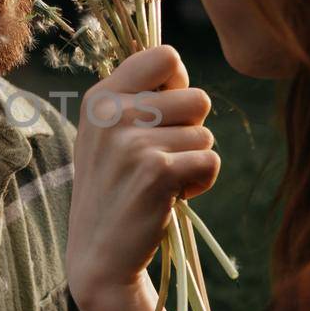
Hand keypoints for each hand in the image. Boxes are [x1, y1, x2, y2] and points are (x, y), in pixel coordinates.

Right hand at [67, 45, 218, 306]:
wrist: (100, 254)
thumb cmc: (114, 188)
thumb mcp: (107, 133)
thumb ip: (135, 96)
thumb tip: (176, 64)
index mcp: (99, 96)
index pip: (165, 56)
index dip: (178, 84)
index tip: (163, 113)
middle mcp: (112, 113)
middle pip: (197, 98)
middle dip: (190, 131)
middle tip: (158, 158)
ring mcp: (132, 142)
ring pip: (205, 134)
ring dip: (193, 160)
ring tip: (161, 180)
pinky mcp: (157, 172)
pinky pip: (210, 162)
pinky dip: (201, 183)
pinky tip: (172, 196)